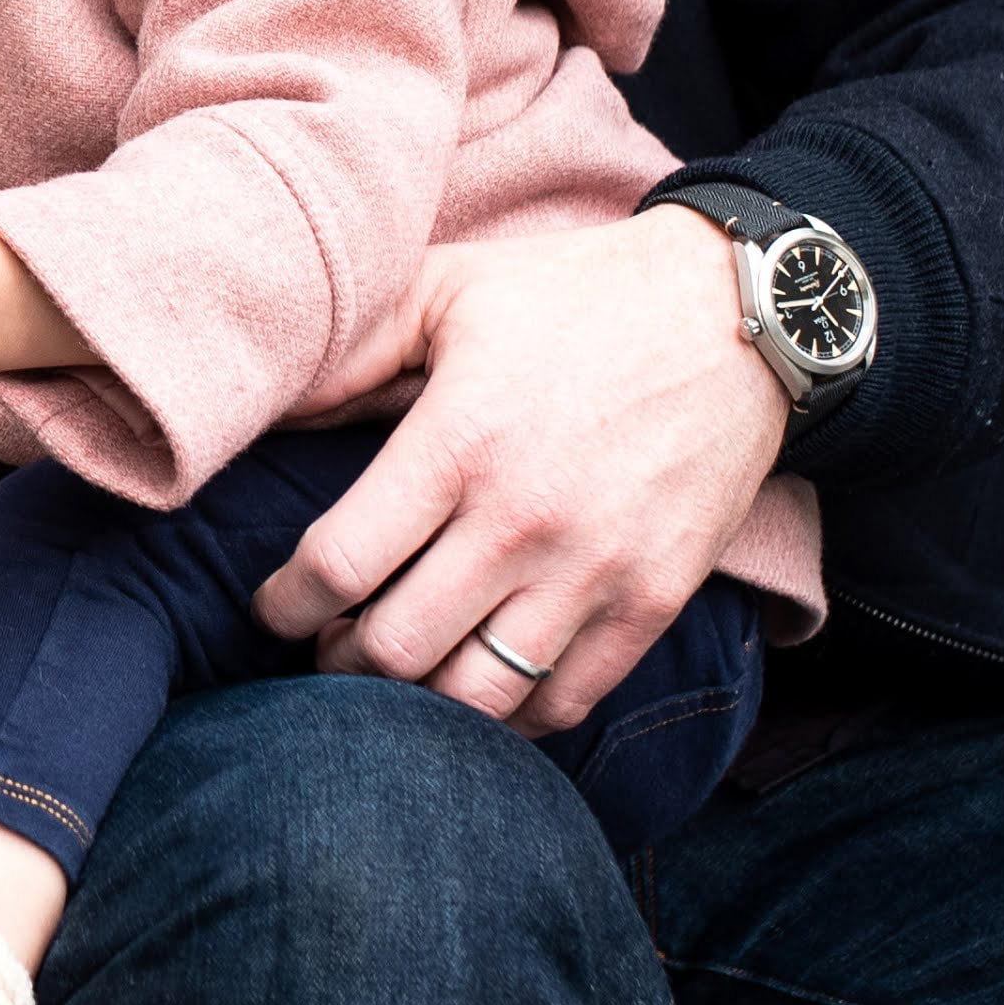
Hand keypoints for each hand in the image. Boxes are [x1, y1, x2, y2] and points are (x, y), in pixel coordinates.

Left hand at [253, 207, 786, 734]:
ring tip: (396, 677)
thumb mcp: (449, 287)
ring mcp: (594, 571)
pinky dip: (511, 717)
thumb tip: (268, 411)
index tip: (273, 605)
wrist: (736, 316)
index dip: (284, 603)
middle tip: (326, 646)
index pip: (338, 565)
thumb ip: (352, 353)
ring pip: (476, 697)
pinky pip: (565, 701)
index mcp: (458, 444)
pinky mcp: (654, 601)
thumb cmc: (574, 295)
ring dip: (417, 704)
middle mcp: (522, 522)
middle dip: (337, 663)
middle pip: (395, 650)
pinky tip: (481, 688)